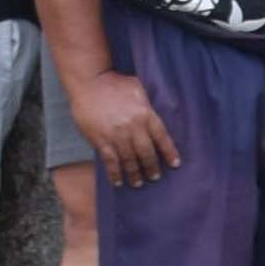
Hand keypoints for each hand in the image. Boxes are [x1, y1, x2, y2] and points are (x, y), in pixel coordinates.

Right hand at [72, 69, 177, 187]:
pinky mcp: (101, 140)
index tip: (175, 164)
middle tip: (155, 177)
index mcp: (145, 113)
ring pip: (129, 160)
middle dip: (152, 167)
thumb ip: (148, 102)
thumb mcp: (138, 87)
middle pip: (146, 152)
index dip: (169, 152)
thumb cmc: (115, 83)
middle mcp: (133, 127)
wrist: (89, 82)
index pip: (161, 137)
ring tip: (138, 183)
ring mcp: (116, 135)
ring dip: (135, 174)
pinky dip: (115, 173)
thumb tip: (157, 113)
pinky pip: (110, 161)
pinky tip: (118, 182)